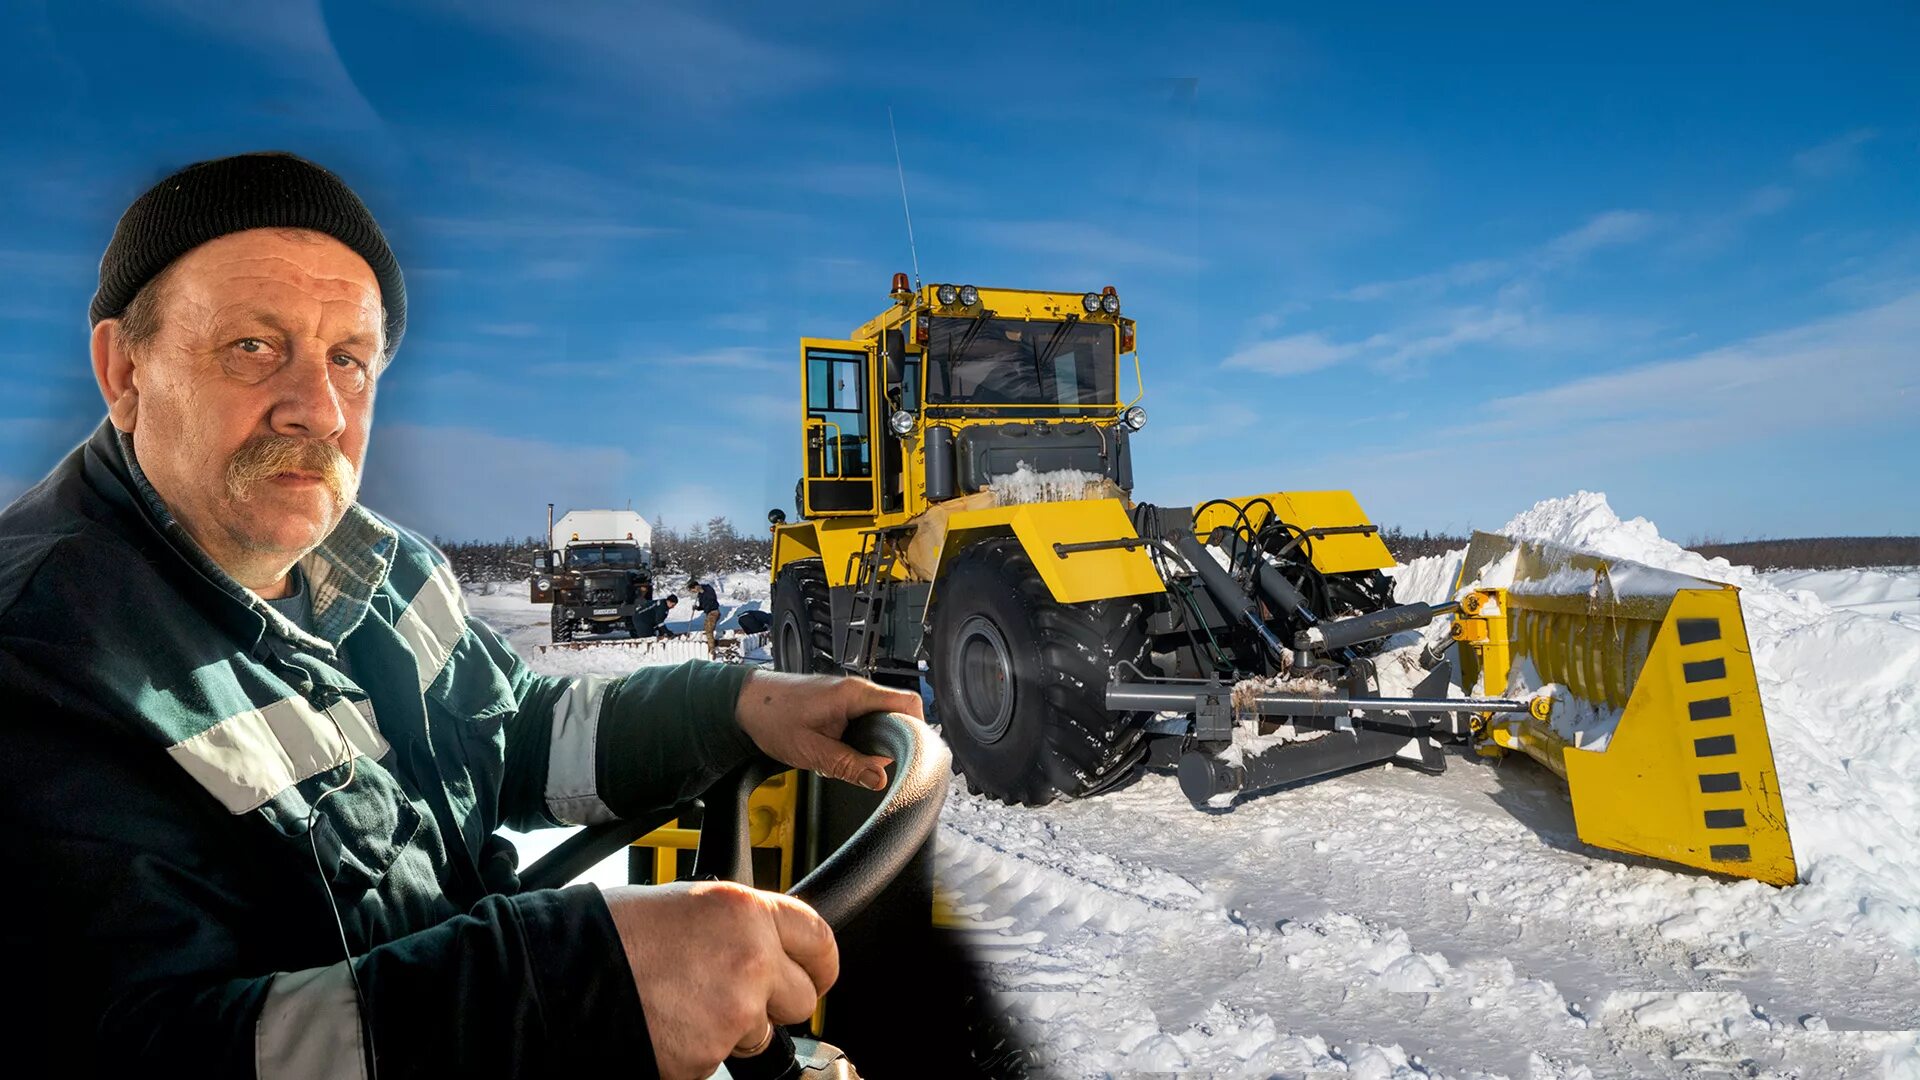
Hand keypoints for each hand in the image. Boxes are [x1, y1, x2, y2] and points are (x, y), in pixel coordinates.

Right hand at [601, 880, 835, 1079]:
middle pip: (802, 997)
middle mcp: (750, 959)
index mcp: (744, 912)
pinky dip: (700, 1049)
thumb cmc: (607, 935)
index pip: (818, 938)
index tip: (818, 973)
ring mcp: (734, 1013)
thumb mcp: (685, 904)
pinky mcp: (710, 1057)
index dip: (820, 962)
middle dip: (775, 1002)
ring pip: (760, 1034)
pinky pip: (721, 1058)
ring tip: (683, 1004)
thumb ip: (734, 923)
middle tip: (737, 995)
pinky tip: (669, 1024)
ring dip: (733, 1028)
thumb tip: (757, 940)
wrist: (561, 979)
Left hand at [735, 671, 924, 791]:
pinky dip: (861, 740)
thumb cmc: (771, 717)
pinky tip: (844, 754)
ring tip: (856, 762)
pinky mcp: (840, 705)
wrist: (744, 702)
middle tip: (880, 768)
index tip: (916, 756)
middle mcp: (856, 691)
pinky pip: (865, 721)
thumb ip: (848, 765)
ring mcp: (849, 696)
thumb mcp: (811, 750)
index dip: (919, 729)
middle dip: (895, 744)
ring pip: (881, 721)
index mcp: (855, 694)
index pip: (908, 703)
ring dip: (875, 744)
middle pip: (898, 714)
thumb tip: (880, 779)